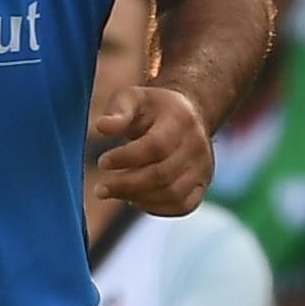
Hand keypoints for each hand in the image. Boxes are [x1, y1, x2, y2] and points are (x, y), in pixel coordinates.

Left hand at [91, 77, 214, 216]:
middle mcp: (197, 146)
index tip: (102, 162)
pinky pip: (181, 206)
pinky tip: (134, 199)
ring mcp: (203, 168)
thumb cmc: (153, 108)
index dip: (126, 158)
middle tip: (100, 189)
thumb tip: (102, 127)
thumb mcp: (133, 98)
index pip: (155, 146)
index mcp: (180, 120)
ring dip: (139, 198)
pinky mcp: (202, 185)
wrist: (188, 114)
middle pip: (163, 175)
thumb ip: (118, 110)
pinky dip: (155, 207)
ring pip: (173, 194)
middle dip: (127, 185)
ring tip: (115, 192)